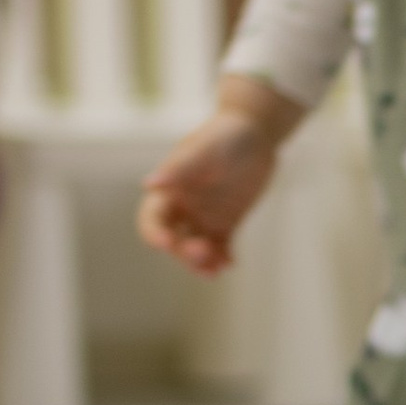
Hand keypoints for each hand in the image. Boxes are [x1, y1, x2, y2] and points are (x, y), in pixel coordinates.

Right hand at [137, 87, 296, 274]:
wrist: (256, 134)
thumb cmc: (225, 134)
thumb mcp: (204, 149)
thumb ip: (180, 167)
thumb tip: (149, 184)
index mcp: (170, 189)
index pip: (153, 218)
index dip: (154, 233)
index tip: (164, 243)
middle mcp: (183, 207)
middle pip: (174, 241)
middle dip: (183, 252)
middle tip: (204, 252)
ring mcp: (204, 217)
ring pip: (195, 249)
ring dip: (202, 262)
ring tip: (216, 271)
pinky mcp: (226, 223)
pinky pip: (220, 248)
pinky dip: (222, 259)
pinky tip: (230, 264)